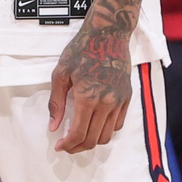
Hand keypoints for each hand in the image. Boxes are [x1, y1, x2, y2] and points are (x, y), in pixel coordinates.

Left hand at [49, 25, 131, 152]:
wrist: (108, 35)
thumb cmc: (82, 50)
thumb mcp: (61, 73)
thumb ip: (57, 103)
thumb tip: (54, 126)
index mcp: (87, 98)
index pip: (79, 134)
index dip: (68, 145)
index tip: (59, 146)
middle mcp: (106, 103)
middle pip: (93, 139)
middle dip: (78, 147)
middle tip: (67, 145)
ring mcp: (119, 101)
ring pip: (107, 135)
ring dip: (93, 141)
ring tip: (80, 137)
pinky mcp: (127, 97)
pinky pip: (118, 124)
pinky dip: (106, 130)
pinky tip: (95, 125)